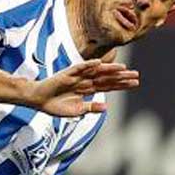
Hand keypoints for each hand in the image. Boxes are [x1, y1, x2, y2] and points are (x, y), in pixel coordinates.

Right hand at [25, 60, 139, 116]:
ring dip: (109, 69)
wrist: (37, 101)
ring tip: (123, 68)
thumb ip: (90, 108)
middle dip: (121, 77)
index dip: (121, 85)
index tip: (135, 83)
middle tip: (136, 75)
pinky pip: (79, 67)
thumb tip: (106, 107)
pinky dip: (88, 65)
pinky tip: (99, 63)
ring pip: (97, 71)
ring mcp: (77, 76)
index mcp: (88, 90)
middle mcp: (85, 81)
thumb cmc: (55, 106)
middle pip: (106, 78)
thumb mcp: (75, 111)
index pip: (108, 86)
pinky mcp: (67, 73)